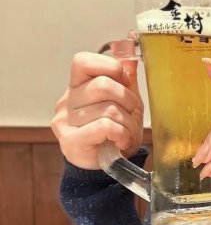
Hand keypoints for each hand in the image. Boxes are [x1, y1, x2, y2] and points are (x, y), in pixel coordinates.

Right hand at [51, 52, 143, 169]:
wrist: (107, 165)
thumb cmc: (115, 130)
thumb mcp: (126, 101)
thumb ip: (126, 80)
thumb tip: (130, 58)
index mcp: (77, 85)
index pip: (83, 61)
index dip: (109, 67)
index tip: (123, 81)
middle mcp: (67, 101)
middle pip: (103, 85)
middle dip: (127, 100)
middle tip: (129, 114)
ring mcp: (66, 121)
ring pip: (109, 109)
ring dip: (127, 123)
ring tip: (125, 132)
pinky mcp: (71, 141)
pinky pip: (105, 126)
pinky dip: (121, 133)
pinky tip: (120, 140)